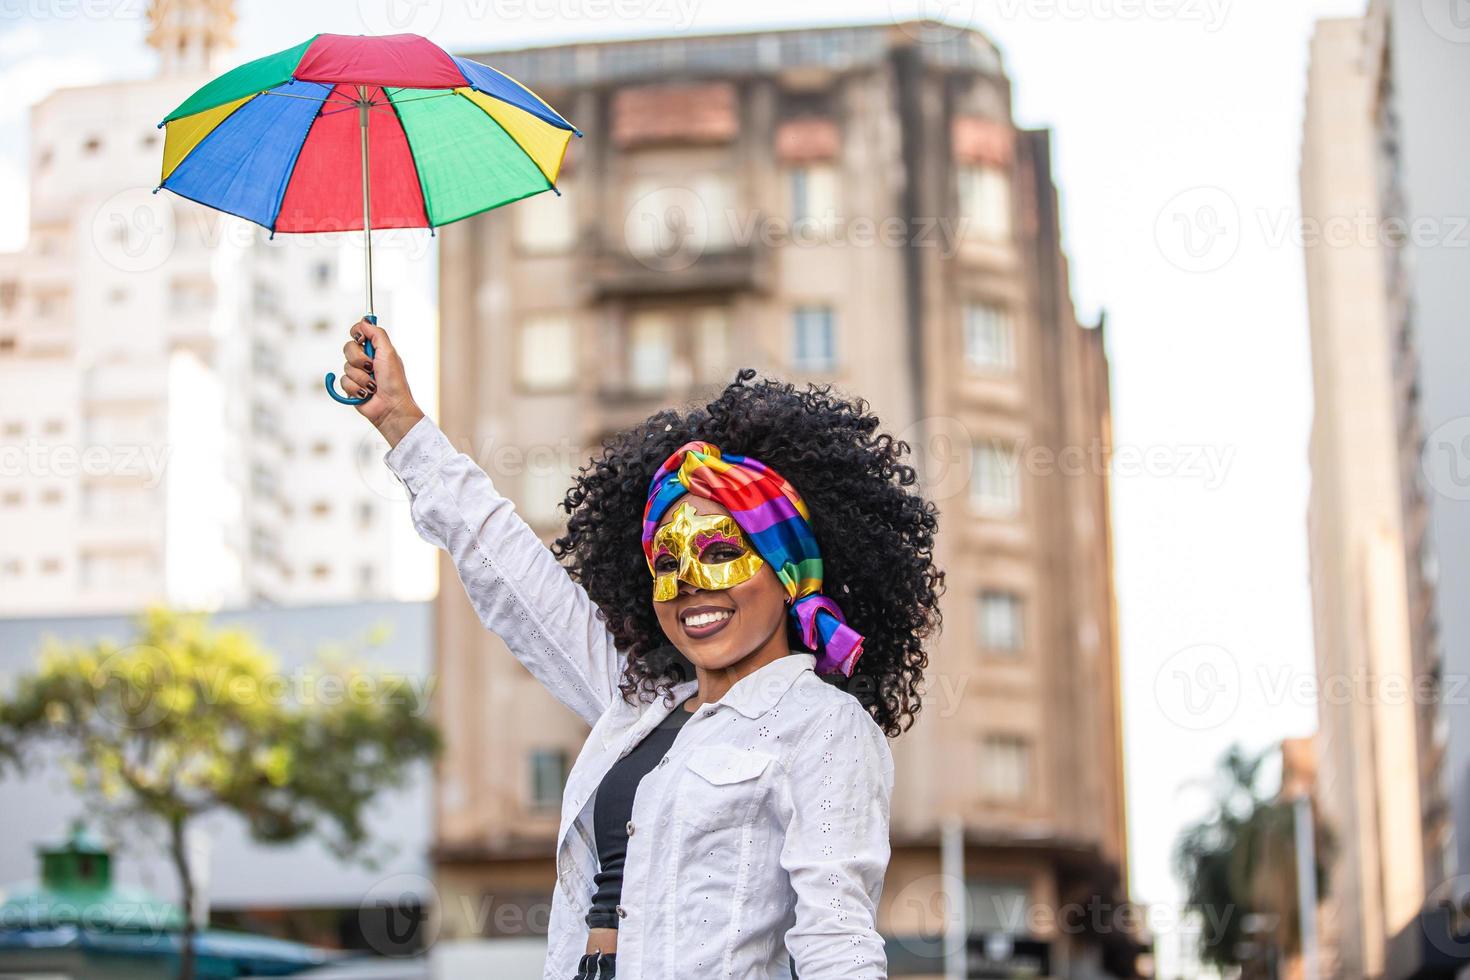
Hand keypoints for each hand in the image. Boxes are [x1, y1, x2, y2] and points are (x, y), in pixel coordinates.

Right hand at [340, 319, 423, 447]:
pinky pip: (343, 382)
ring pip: (345, 367)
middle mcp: (366, 360)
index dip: (356, 333)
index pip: (358, 332)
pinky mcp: (351, 388)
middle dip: (359, 359)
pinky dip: (355, 389)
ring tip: (373, 386)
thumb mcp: (389, 353)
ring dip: (361, 378)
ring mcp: (358, 374)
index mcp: (376, 350)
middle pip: (348, 348)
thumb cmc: (394, 381)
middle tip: (371, 368)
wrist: (391, 407)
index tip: (360, 338)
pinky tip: (365, 394)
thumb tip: (364, 320)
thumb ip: (377, 334)